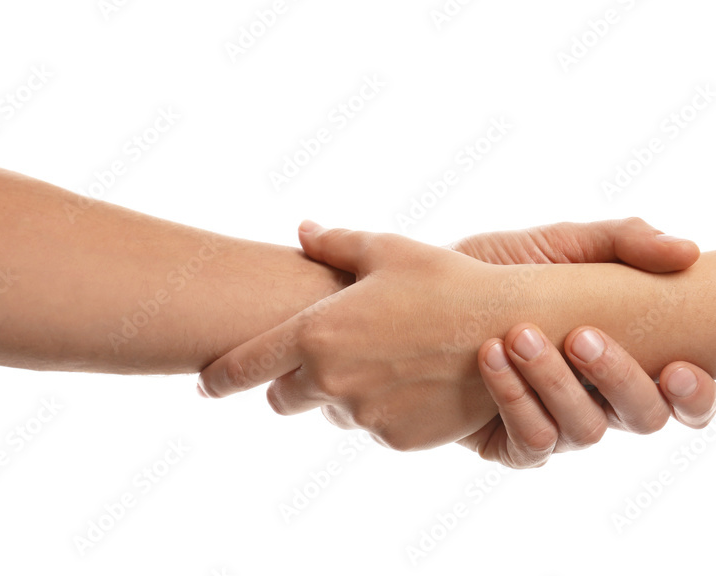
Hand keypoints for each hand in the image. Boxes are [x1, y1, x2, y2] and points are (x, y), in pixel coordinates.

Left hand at [199, 222, 533, 449]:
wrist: (512, 328)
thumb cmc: (446, 280)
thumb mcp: (388, 251)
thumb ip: (335, 244)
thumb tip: (302, 230)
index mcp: (317, 334)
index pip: (243, 366)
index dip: (218, 377)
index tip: (203, 384)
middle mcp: (331, 381)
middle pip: (285, 399)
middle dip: (296, 383)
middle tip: (331, 357)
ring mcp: (365, 415)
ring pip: (336, 413)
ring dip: (347, 395)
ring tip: (392, 360)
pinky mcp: (398, 439)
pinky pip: (376, 427)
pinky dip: (385, 411)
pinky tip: (417, 381)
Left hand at [451, 218, 715, 464]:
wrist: (421, 293)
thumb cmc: (500, 269)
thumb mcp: (558, 244)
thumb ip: (622, 240)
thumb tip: (688, 251)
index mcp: (627, 357)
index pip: (685, 397)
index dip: (695, 395)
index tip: (677, 365)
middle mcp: (600, 400)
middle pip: (644, 418)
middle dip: (620, 378)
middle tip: (581, 336)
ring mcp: (558, 426)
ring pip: (586, 431)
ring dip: (555, 383)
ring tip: (518, 336)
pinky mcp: (511, 444)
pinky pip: (532, 441)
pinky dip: (514, 400)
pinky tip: (490, 358)